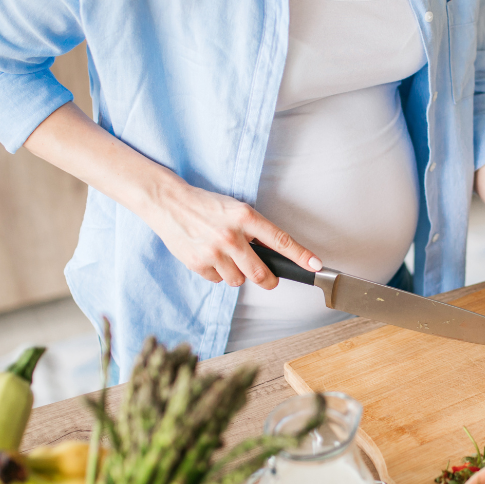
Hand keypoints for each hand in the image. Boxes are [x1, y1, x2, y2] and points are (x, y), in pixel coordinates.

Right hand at [149, 180, 320, 287]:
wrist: (168, 203)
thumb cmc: (206, 205)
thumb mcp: (235, 209)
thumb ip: (254, 230)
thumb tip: (274, 252)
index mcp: (245, 217)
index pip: (280, 240)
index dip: (300, 255)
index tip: (315, 266)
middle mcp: (231, 236)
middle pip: (261, 274)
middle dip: (269, 280)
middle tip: (269, 279)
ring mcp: (214, 252)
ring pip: (238, 280)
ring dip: (237, 274)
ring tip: (226, 257)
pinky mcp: (198, 264)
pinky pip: (218, 280)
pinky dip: (217, 273)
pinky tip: (210, 257)